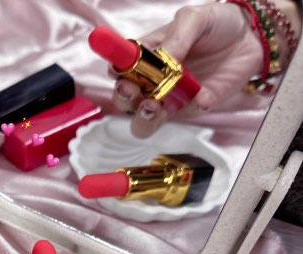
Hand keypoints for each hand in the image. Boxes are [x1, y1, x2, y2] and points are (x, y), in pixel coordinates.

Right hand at [113, 2, 262, 136]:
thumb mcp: (195, 19)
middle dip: (125, 99)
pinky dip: (192, 107)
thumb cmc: (217, 24)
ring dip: (144, 117)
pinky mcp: (192, 108)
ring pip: (144, 121)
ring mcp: (170, 98)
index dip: (116, 73)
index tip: (120, 73)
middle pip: (126, 101)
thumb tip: (164, 58)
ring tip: (154, 105)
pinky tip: (204, 94)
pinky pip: (185, 115)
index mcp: (146, 57)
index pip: (120, 70)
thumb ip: (177, 37)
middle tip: (134, 91)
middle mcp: (152, 82)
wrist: (251, 36)